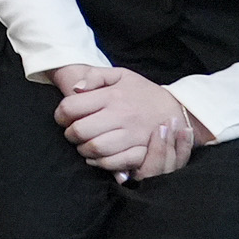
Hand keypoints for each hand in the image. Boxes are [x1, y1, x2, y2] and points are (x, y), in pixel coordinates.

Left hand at [53, 66, 208, 180]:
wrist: (178, 108)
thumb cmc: (143, 92)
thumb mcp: (119, 75)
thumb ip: (94, 76)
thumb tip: (74, 89)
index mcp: (112, 96)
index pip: (71, 107)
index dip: (60, 115)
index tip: (63, 118)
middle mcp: (121, 115)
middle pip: (80, 131)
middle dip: (69, 135)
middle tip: (72, 134)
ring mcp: (133, 135)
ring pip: (96, 148)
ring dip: (83, 150)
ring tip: (84, 145)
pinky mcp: (143, 151)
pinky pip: (115, 162)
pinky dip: (101, 163)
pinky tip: (97, 158)